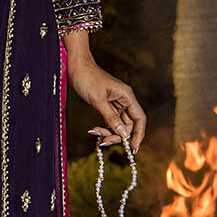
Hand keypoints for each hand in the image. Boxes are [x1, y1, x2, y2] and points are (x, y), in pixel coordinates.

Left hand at [62, 30, 145, 152]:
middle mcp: (124, 101)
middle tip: (103, 142)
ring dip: (109, 133)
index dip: (139, 134)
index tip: (134, 148)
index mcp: (127, 96)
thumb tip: (124, 134)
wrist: (77, 67)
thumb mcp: (98, 100)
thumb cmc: (88, 78)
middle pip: (128, 125)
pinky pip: (110, 122)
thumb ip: (111, 118)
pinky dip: (104, 128)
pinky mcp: (107, 106)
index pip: (139, 119)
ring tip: (96, 135)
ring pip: (118, 125)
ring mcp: (116, 104)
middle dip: (117, 135)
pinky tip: (95, 132)